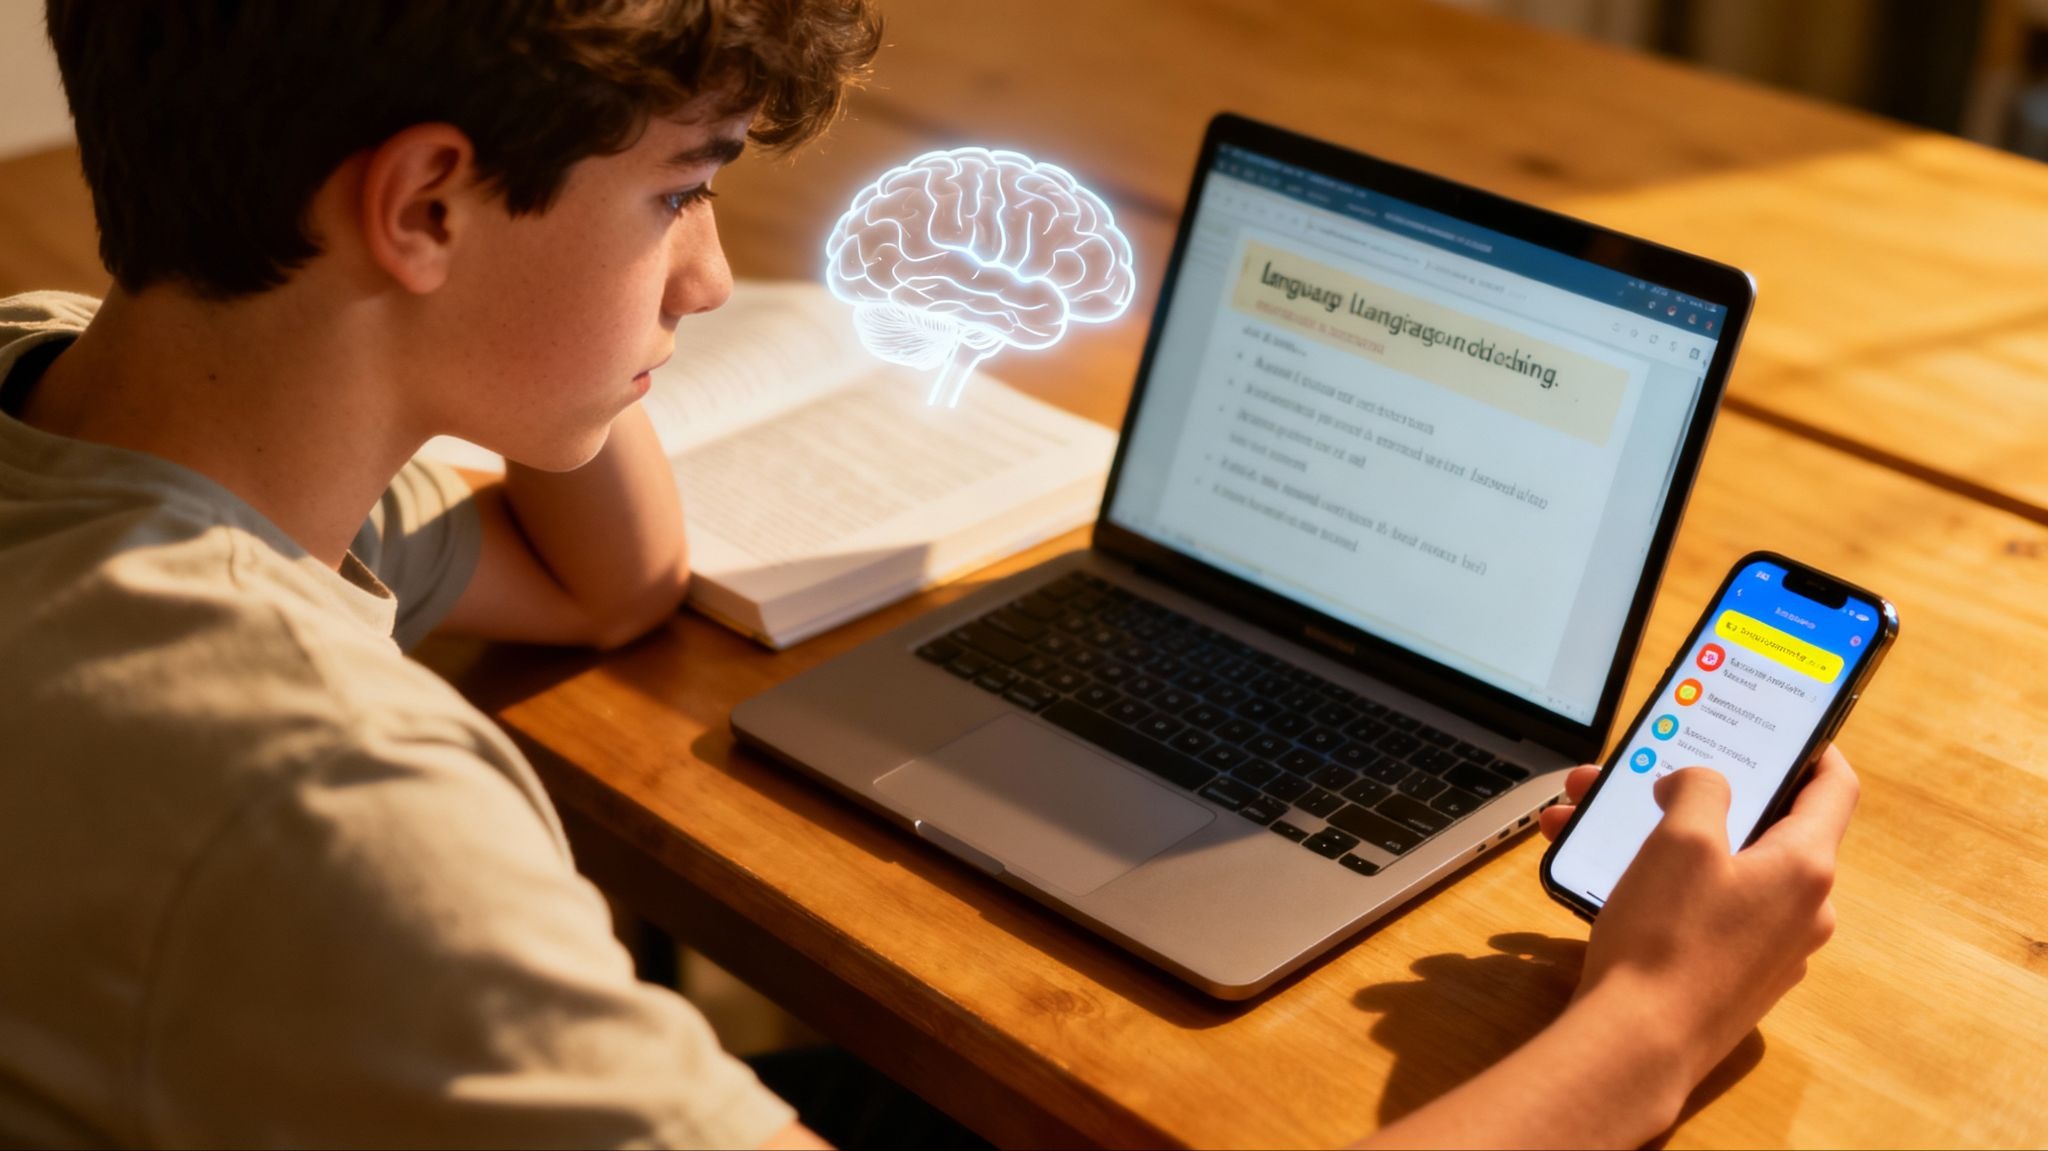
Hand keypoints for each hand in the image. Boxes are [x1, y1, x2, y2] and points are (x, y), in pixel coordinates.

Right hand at [1539, 746, 1859, 1084]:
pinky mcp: (1734, 976)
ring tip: (1588, 823)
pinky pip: (1707, 910)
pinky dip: (1664, 883)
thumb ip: (1700, 790)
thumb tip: (1701, 783)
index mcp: (1805, 867)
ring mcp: (1771, 949)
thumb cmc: (1666, 940)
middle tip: (1642, 775)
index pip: (1834, 788)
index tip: (1781, 729)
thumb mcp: (1681, 839)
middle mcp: (1802, 910)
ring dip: (1662, 838)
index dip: (1813, 748)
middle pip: (1763, 827)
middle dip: (1696, 793)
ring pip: (1723, 869)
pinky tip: (1605, 877)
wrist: (1638, 1046)